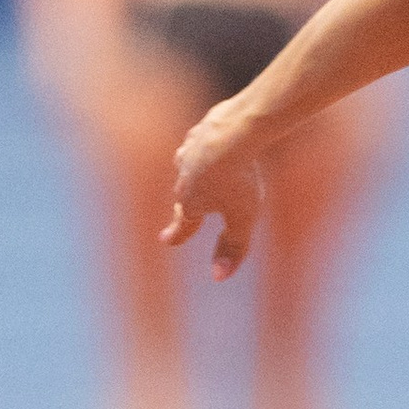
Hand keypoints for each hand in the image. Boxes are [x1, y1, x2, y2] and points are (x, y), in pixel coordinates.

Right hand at [163, 100, 266, 277]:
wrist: (235, 131)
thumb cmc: (238, 178)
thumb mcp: (242, 220)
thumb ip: (233, 248)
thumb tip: (219, 277)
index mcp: (191, 203)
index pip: (183, 224)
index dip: (176, 234)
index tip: (166, 240)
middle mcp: (183, 178)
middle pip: (184, 195)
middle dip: (185, 205)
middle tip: (182, 211)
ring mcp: (188, 152)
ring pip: (187, 166)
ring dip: (192, 172)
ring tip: (197, 173)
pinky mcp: (199, 130)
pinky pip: (198, 142)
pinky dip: (203, 147)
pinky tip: (208, 144)